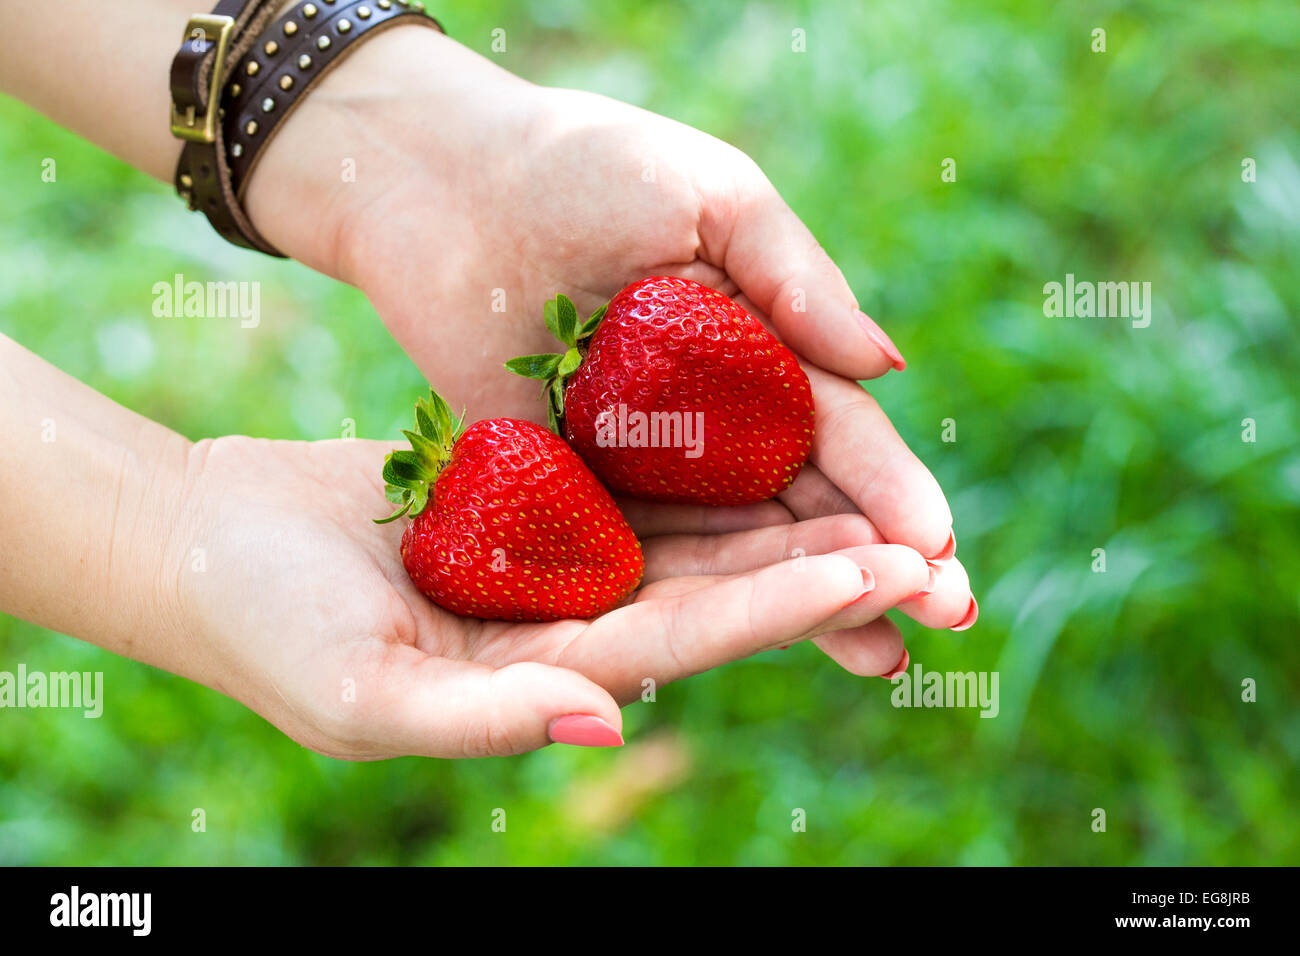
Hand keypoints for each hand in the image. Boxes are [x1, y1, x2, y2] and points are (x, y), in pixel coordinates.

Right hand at [168, 436, 932, 757]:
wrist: (206, 545)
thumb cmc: (263, 629)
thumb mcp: (361, 693)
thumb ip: (485, 713)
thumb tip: (609, 724)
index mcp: (545, 676)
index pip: (687, 639)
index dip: (782, 605)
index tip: (873, 571)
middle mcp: (568, 625)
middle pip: (713, 593)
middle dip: (815, 567)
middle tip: (920, 540)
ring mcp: (554, 563)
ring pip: (688, 538)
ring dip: (776, 516)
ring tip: (871, 488)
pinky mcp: (532, 502)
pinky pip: (630, 482)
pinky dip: (696, 467)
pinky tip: (761, 434)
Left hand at [245, 27, 977, 650]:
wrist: (441, 183)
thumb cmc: (582, 165)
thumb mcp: (711, 199)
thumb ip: (795, 281)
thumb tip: (890, 367)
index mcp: (758, 347)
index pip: (839, 431)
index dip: (893, 488)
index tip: (942, 546)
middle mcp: (711, 418)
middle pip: (805, 504)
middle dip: (879, 562)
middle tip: (948, 620)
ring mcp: (642, 461)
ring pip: (738, 546)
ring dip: (809, 602)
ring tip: (882, 659)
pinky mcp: (567, 487)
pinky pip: (637, 549)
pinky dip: (693, 598)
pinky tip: (751, 643)